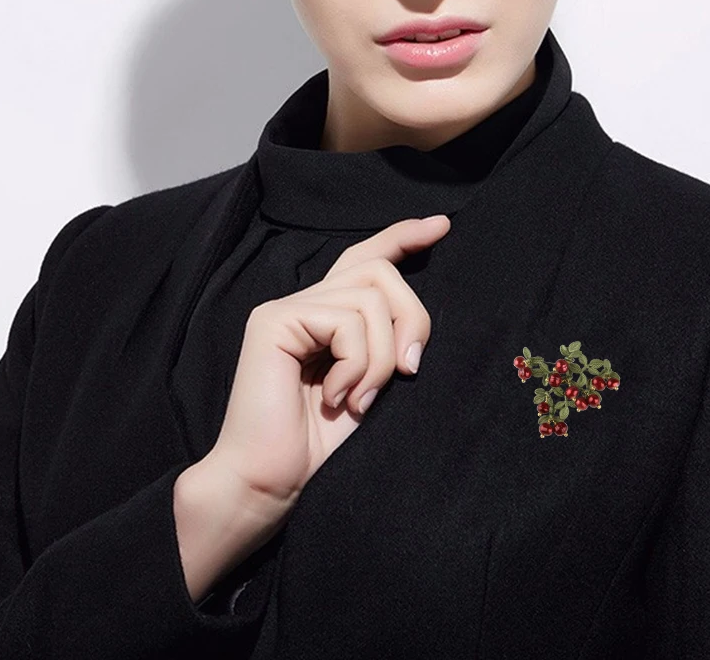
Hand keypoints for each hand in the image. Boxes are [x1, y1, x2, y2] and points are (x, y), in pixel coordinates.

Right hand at [208, 215, 450, 511]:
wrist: (268, 483)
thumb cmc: (318, 444)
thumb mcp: (370, 384)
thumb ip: (384, 343)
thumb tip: (416, 322)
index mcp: (325, 315)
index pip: (365, 258)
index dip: (402, 238)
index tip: (441, 226)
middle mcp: (303, 302)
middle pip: (379, 271)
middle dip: (411, 317)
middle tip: (408, 371)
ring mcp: (285, 308)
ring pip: (370, 298)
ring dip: (381, 356)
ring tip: (363, 398)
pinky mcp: (275, 321)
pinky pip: (346, 322)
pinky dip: (357, 365)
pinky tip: (340, 398)